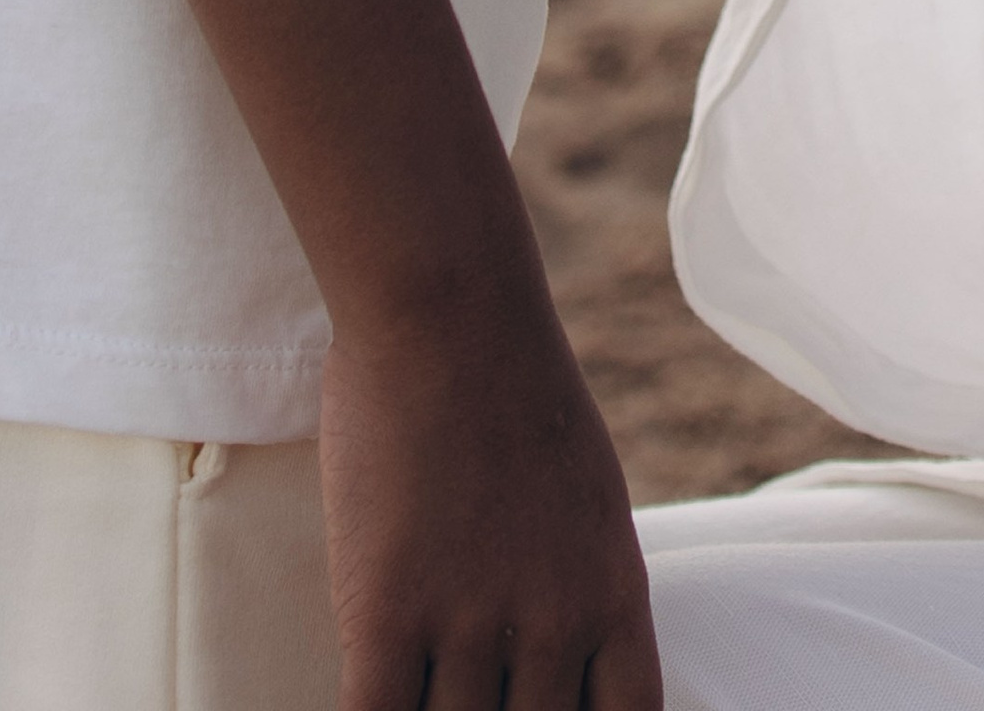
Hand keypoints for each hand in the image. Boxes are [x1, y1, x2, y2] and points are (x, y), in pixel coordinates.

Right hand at [320, 296, 658, 710]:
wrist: (449, 312)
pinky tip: (369, 698)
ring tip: (417, 690)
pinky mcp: (387, 615)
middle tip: (467, 696)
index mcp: (614, 596)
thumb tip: (556, 658)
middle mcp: (555, 626)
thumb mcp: (587, 496)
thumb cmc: (515, 387)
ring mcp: (471, 625)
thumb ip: (578, 588)